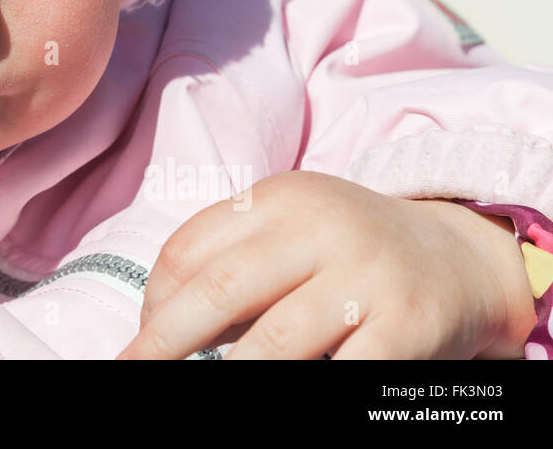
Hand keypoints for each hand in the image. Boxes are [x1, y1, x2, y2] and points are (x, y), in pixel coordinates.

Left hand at [114, 170, 535, 358]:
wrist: (461, 254)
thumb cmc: (350, 249)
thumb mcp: (292, 229)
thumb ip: (235, 257)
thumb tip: (161, 319)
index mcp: (280, 198)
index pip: (191, 248)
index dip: (155, 299)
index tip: (143, 334)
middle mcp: (320, 228)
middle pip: (220, 289)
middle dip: (165, 340)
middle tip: (133, 369)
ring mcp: (365, 277)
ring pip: (274, 342)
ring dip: (229, 374)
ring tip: (197, 390)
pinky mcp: (405, 327)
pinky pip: (339, 373)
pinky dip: (302, 387)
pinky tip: (277, 395)